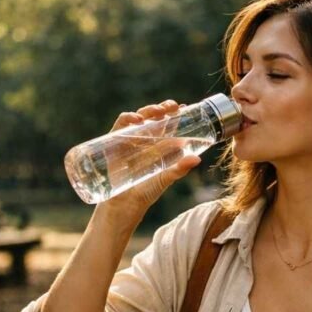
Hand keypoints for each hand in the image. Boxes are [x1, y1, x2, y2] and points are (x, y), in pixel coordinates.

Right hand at [97, 99, 201, 225]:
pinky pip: (119, 126)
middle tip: (173, 106)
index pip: (166, 124)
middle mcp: (143, 140)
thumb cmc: (145, 192)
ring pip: (138, 118)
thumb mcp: (165, 179)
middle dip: (162, 108)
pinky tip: (137, 120)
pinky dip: (127, 119)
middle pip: (153, 118)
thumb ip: (179, 169)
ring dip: (148, 111)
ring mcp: (128, 140)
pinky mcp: (114, 143)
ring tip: (158, 111)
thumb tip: (197, 159)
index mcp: (156, 145)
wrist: (124, 205)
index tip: (185, 107)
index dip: (175, 114)